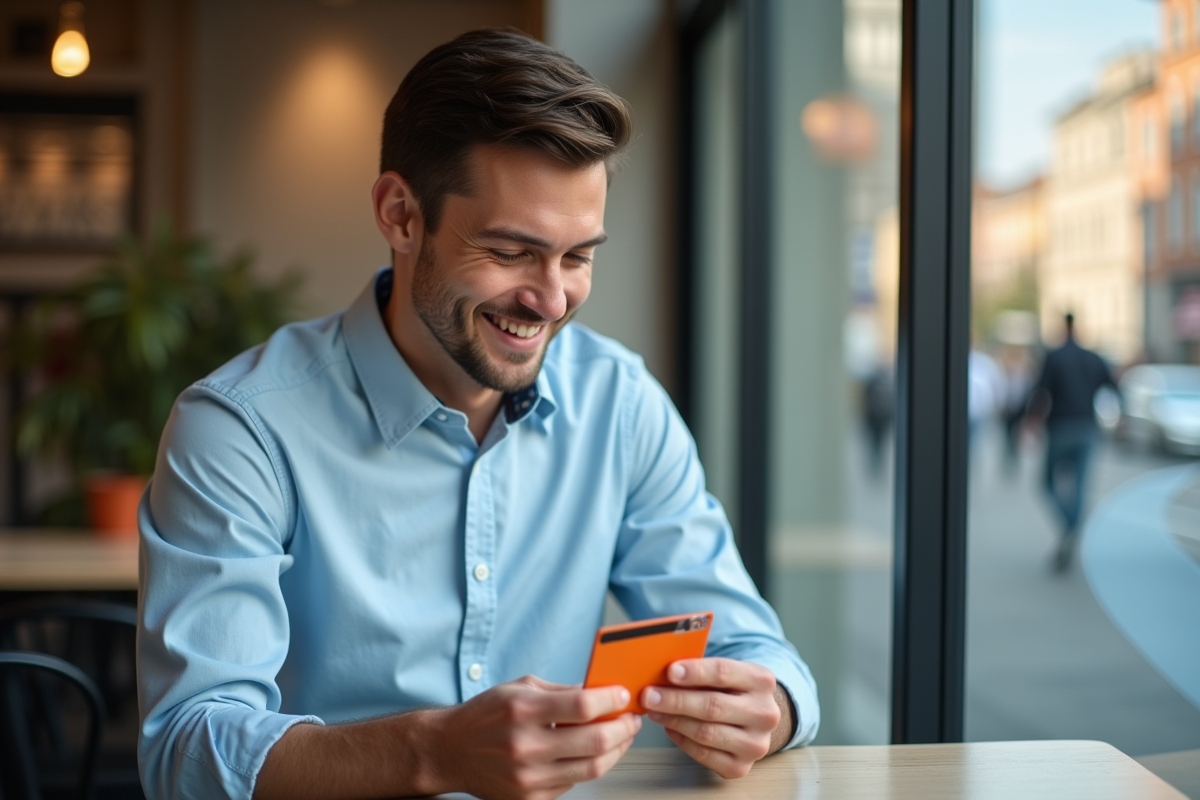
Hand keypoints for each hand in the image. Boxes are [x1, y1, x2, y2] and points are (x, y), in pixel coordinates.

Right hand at [429, 675, 640, 799]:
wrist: (450, 751)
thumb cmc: (484, 715)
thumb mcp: (519, 688)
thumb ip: (560, 691)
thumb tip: (599, 692)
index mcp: (523, 711)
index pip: (582, 706)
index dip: (611, 699)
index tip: (623, 694)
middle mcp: (526, 746)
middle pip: (595, 740)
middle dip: (623, 727)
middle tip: (632, 718)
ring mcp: (528, 777)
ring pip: (592, 767)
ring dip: (616, 750)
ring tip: (621, 736)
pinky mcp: (530, 798)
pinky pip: (574, 783)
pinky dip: (590, 766)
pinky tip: (593, 753)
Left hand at [641, 658, 784, 778]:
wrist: (756, 720)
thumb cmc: (732, 690)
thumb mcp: (727, 672)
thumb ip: (701, 670)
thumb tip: (662, 672)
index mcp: (761, 680)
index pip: (723, 672)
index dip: (695, 672)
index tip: (669, 671)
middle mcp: (765, 713)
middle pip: (713, 706)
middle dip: (676, 700)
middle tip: (649, 695)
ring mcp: (755, 744)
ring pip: (706, 732)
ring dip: (674, 720)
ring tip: (654, 710)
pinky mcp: (740, 767)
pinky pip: (703, 753)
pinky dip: (681, 739)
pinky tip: (669, 727)